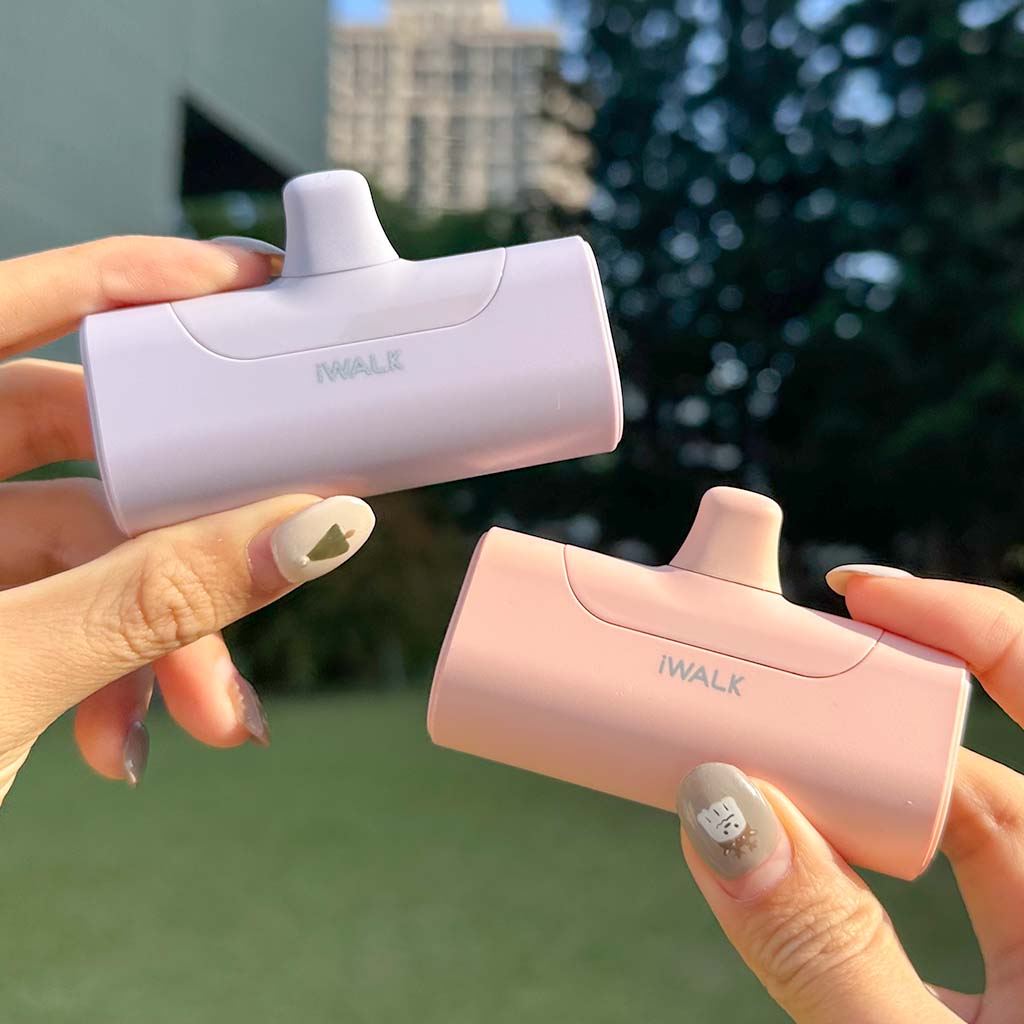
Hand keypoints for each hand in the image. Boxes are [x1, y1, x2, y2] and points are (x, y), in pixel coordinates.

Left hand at [0, 237, 375, 801]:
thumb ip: (153, 601)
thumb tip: (303, 530)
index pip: (5, 305)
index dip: (129, 279)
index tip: (239, 283)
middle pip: (74, 440)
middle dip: (181, 520)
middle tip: (265, 545)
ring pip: (81, 547)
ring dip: (163, 625)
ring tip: (206, 712)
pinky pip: (60, 609)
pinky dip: (117, 664)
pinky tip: (133, 733)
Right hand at [675, 568, 1023, 1022]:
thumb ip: (827, 948)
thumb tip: (724, 810)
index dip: (965, 621)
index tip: (857, 592)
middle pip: (971, 762)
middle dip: (864, 723)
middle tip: (761, 700)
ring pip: (945, 829)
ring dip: (844, 797)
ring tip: (752, 778)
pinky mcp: (1015, 987)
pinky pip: (935, 891)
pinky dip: (855, 862)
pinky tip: (793, 853)